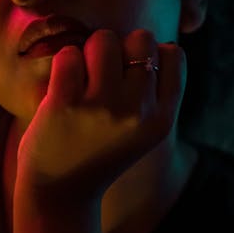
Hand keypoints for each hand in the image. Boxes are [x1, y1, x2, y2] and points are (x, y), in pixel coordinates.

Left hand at [15, 28, 185, 209]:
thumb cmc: (100, 151)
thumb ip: (155, 92)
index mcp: (162, 119)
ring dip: (90, 51)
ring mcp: (101, 108)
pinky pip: (69, 55)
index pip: (173, 53)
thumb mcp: (143, 131)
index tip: (130, 76)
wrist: (60, 194)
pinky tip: (62, 86)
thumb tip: (157, 42)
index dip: (150, 55)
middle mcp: (137, 112)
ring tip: (82, 78)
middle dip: (121, 48)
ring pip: (104, 40)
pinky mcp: (64, 105)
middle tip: (103, 75)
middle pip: (141, 39)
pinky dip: (64, 63)